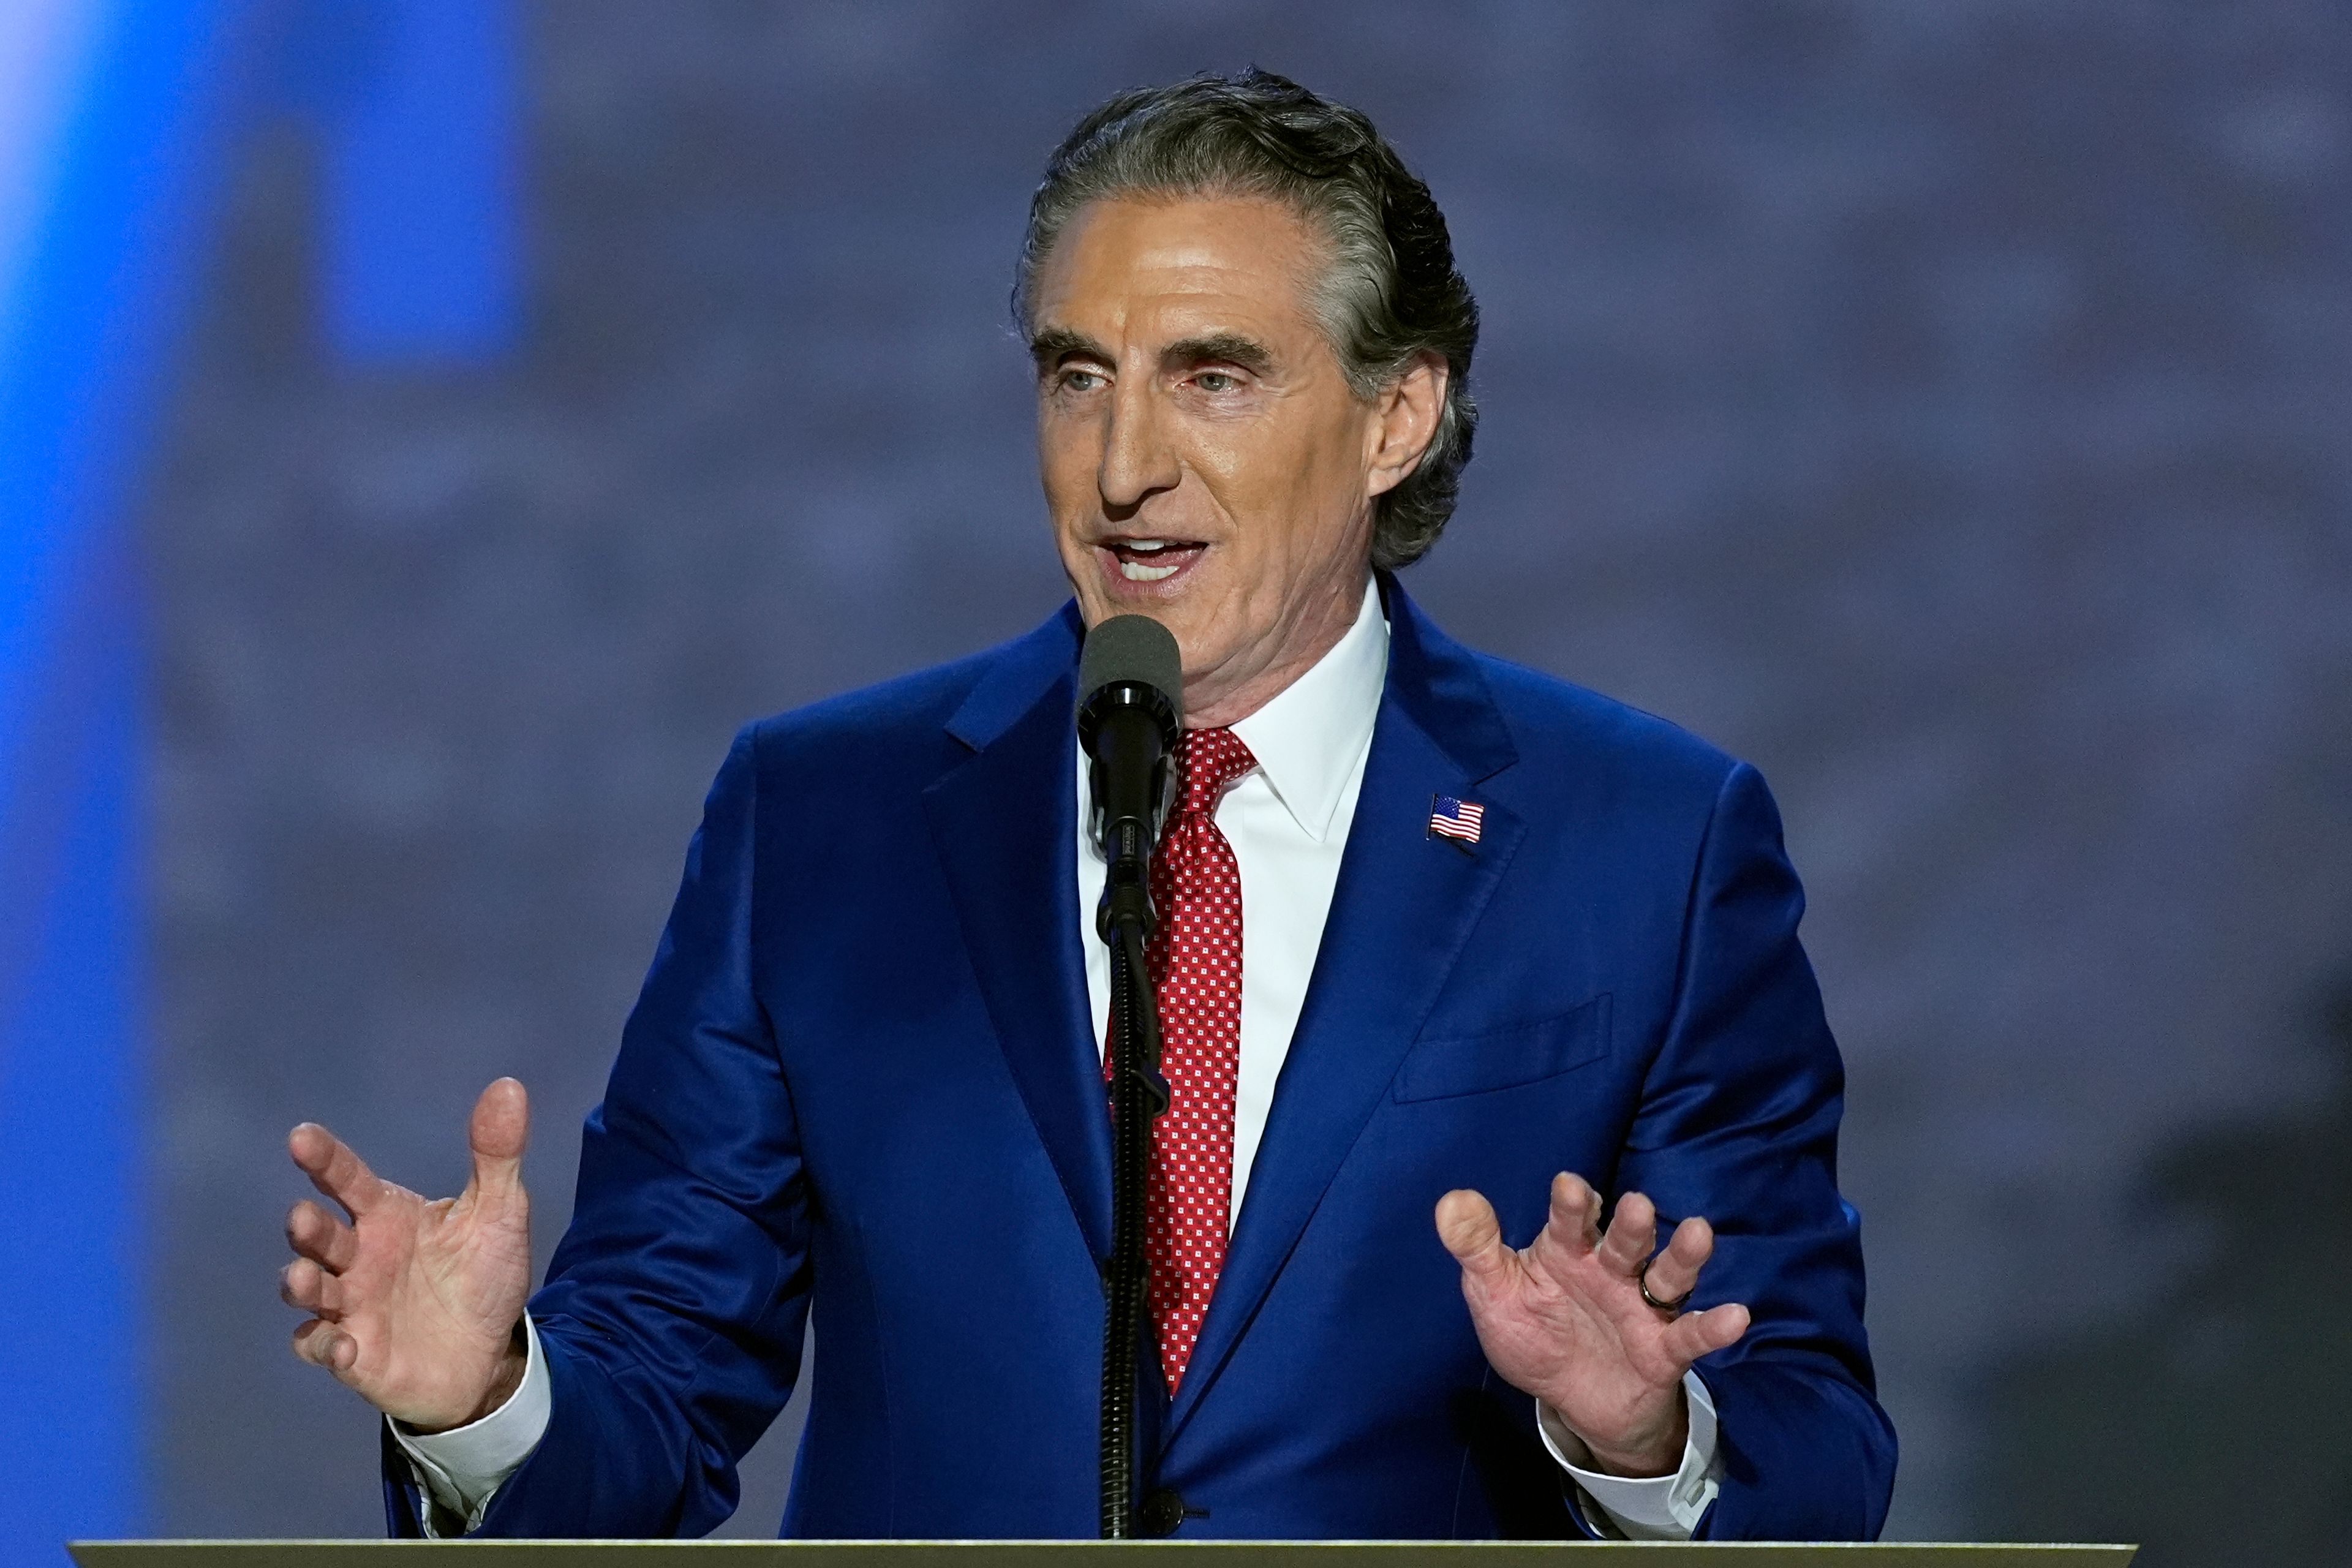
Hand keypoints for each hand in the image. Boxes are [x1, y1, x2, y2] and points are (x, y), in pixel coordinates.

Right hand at [280, 1078, 534, 1431]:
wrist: (490, 1353)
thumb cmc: (483, 1275)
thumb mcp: (500, 1212)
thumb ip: (497, 1154)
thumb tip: (508, 1086)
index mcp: (387, 1215)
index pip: (346, 1178)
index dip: (323, 1158)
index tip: (302, 1137)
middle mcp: (358, 1257)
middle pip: (318, 1235)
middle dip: (306, 1227)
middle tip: (303, 1217)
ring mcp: (349, 1305)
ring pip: (307, 1289)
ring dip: (301, 1283)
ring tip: (305, 1277)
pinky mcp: (352, 1352)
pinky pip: (321, 1347)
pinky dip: (325, 1347)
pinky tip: (346, 1348)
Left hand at [1437, 1173, 1748, 1476]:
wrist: (1571, 1400)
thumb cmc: (1534, 1332)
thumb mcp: (1495, 1293)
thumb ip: (1476, 1249)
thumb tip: (1452, 1201)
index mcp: (1567, 1251)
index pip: (1570, 1220)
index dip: (1572, 1204)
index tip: (1569, 1188)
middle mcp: (1610, 1270)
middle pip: (1625, 1241)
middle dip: (1631, 1224)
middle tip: (1635, 1206)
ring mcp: (1641, 1308)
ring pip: (1666, 1275)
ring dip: (1683, 1255)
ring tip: (1700, 1232)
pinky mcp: (1664, 1350)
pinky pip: (1691, 1335)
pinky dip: (1714, 1327)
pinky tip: (1736, 1316)